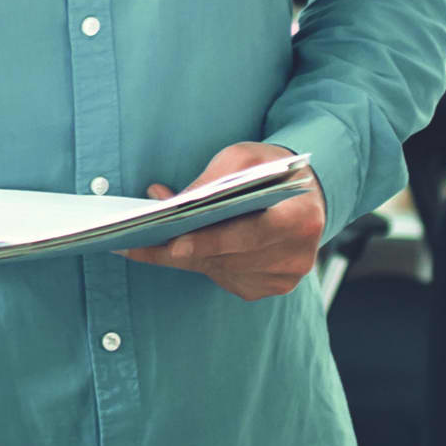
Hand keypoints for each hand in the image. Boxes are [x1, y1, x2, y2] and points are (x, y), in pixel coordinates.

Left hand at [121, 143, 324, 299]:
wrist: (305, 193)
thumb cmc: (273, 171)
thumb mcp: (245, 158)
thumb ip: (211, 178)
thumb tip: (167, 202)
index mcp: (301, 218)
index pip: (252, 234)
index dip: (212, 241)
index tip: (174, 244)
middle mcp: (297, 255)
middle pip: (230, 258)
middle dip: (184, 247)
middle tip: (140, 240)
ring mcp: (285, 276)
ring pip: (222, 271)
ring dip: (187, 256)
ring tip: (150, 240)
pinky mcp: (272, 287)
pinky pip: (227, 279)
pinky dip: (204, 263)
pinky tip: (186, 248)